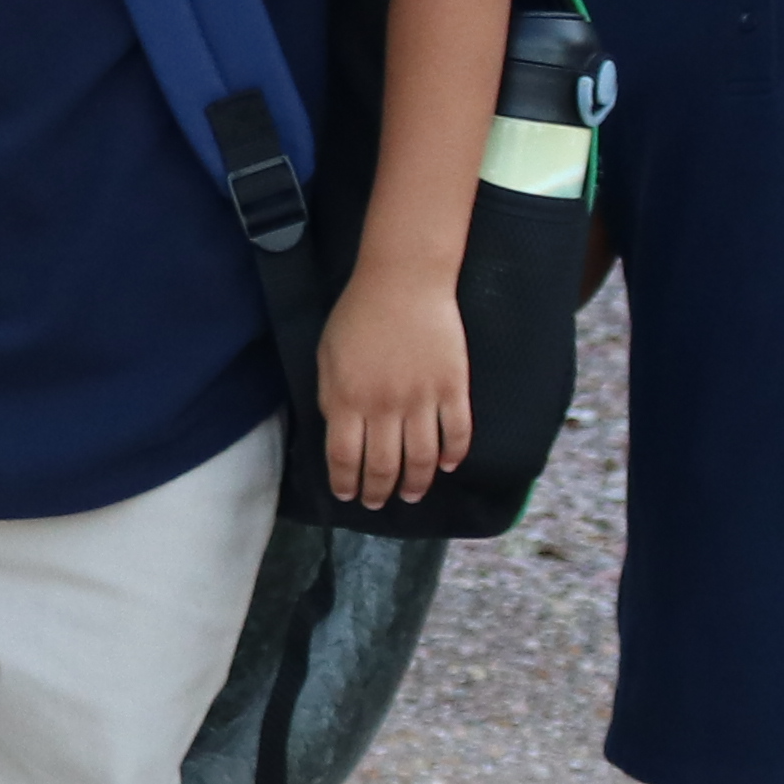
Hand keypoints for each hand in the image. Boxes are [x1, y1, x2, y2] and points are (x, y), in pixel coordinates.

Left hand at [318, 273, 469, 509]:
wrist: (403, 281)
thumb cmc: (358, 316)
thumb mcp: (326, 358)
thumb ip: (330, 399)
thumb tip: (339, 435)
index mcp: (346, 400)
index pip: (344, 458)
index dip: (346, 483)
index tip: (348, 496)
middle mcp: (384, 407)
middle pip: (383, 466)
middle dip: (379, 492)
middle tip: (379, 502)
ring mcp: (422, 399)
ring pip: (422, 458)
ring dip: (417, 483)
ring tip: (412, 494)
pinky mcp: (453, 387)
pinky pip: (458, 433)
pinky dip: (454, 455)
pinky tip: (448, 466)